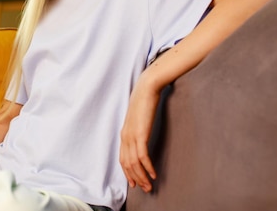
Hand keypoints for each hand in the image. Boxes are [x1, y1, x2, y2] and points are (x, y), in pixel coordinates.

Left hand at [119, 72, 160, 192]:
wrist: (146, 88)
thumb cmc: (144, 100)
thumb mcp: (138, 117)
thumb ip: (138, 127)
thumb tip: (142, 135)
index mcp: (124, 133)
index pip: (123, 158)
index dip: (128, 172)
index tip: (134, 181)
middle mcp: (125, 136)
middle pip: (127, 163)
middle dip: (135, 178)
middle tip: (144, 188)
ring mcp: (131, 135)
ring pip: (134, 163)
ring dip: (142, 176)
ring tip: (149, 185)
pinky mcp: (140, 134)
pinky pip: (142, 156)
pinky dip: (147, 167)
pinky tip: (153, 174)